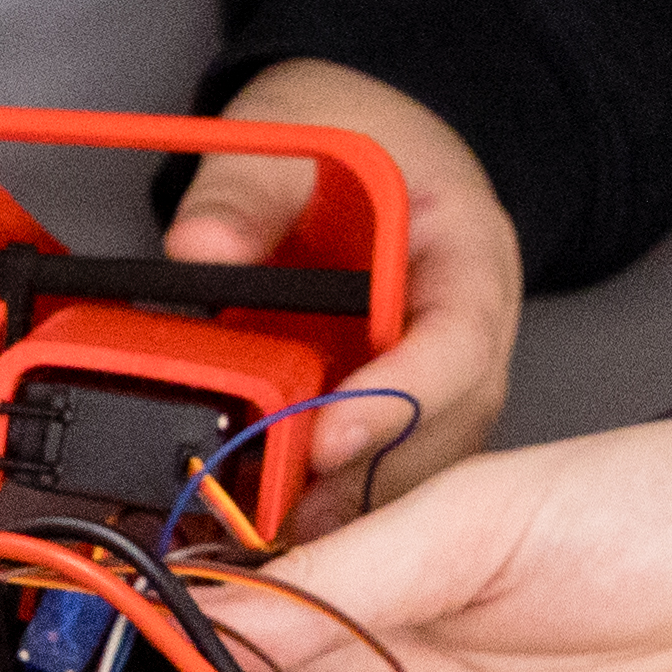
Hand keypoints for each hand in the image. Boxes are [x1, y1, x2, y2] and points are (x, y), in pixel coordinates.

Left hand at [185, 60, 521, 540]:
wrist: (367, 131)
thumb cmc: (352, 130)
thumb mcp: (293, 133)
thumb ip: (243, 191)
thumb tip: (200, 247)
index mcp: (471, 256)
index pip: (460, 342)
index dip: (397, 400)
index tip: (326, 438)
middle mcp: (470, 332)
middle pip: (444, 430)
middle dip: (360, 479)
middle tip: (275, 519)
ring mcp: (439, 379)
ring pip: (414, 467)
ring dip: (344, 506)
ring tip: (261, 540)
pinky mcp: (397, 407)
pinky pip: (378, 468)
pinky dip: (326, 499)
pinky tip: (267, 526)